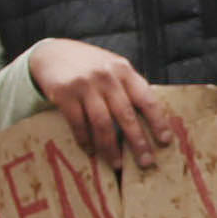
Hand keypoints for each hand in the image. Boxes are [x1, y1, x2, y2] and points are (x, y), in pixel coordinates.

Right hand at [21, 35, 174, 165]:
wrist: (51, 53)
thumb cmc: (89, 64)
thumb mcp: (112, 67)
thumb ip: (128, 86)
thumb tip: (149, 119)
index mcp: (123, 70)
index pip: (146, 98)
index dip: (157, 121)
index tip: (165, 140)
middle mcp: (106, 76)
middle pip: (126, 115)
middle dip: (138, 142)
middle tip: (146, 162)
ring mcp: (84, 84)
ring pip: (102, 123)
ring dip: (110, 147)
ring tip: (116, 164)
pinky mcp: (64, 93)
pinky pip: (78, 124)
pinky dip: (85, 140)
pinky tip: (91, 151)